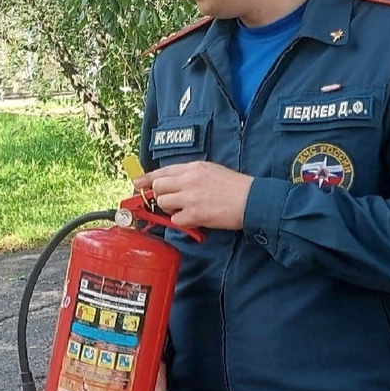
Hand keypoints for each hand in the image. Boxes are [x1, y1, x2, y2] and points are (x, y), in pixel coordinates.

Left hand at [133, 161, 253, 229]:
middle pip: (157, 187)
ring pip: (162, 203)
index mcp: (193, 168)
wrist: (252, 200)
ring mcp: (190, 197)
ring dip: (170, 209)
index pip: (162, 171)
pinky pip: (175, 220)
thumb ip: (191, 175)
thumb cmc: (235, 187)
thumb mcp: (211, 171)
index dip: (146, 179)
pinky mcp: (195, 214)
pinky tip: (194, 219)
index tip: (137, 183)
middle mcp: (188, 180)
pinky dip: (182, 222)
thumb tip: (173, 182)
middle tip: (170, 202)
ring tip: (184, 210)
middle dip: (159, 196)